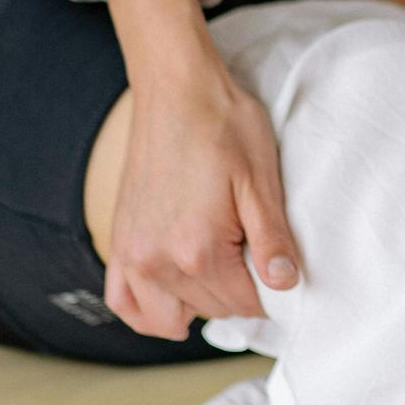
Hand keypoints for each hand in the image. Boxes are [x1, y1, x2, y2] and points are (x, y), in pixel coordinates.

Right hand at [105, 56, 298, 339]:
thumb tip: (284, 284)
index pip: (245, 305)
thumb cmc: (222, 126)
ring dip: (197, 306)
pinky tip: (172, 296)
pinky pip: (122, 301)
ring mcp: (132, 253)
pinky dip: (147, 308)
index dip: (269, 292)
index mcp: (198, 250)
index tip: (274, 267)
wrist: (175, 88)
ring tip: (217, 274)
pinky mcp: (120, 240)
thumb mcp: (261, 182)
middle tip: (248, 254)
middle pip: (211, 311)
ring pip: (166, 317)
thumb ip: (273, 240)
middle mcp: (157, 260)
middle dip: (237, 294)